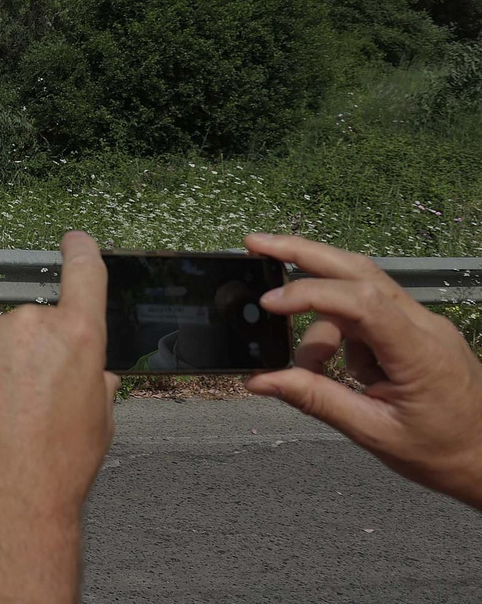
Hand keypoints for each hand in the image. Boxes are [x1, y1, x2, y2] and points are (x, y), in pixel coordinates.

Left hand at [0, 231, 118, 602]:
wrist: (2, 498)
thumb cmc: (55, 468)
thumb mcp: (98, 421)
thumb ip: (93, 381)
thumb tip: (91, 373)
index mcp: (78, 335)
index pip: (84, 271)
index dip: (80, 252)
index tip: (73, 242)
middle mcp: (30, 324)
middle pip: (33, 325)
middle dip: (31, 353)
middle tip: (28, 400)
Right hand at [244, 233, 481, 509]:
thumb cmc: (441, 453)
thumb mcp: (374, 434)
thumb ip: (316, 400)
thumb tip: (261, 380)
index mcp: (418, 352)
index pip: (361, 301)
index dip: (310, 293)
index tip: (268, 303)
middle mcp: (423, 325)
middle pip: (358, 269)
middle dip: (303, 251)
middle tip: (255, 243)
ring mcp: (421, 323)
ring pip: (358, 289)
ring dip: (319, 312)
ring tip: (309, 365)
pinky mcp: (415, 330)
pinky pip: (367, 313)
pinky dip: (338, 328)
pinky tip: (336, 365)